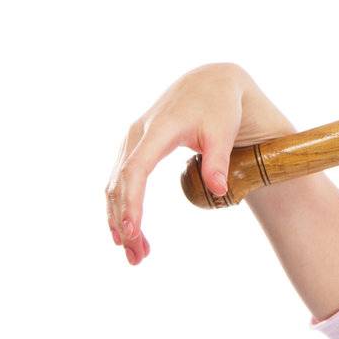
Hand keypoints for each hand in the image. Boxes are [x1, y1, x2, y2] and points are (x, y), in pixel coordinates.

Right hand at [105, 63, 292, 265]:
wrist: (210, 83)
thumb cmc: (220, 107)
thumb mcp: (223, 132)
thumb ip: (217, 161)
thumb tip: (218, 190)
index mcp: (157, 131)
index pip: (135, 171)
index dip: (131, 202)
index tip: (131, 230)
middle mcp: (136, 136)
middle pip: (119, 183)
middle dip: (123, 221)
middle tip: (135, 255)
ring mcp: (132, 141)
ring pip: (115, 185)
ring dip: (119, 219)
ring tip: (134, 253)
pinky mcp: (135, 148)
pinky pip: (122, 181)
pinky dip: (123, 206)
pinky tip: (130, 230)